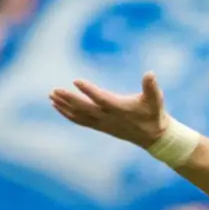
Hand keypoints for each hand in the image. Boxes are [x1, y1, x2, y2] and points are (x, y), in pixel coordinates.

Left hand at [49, 72, 170, 148]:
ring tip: (52, 96)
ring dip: (64, 106)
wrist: (152, 136)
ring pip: (79, 115)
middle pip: (84, 108)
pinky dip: (67, 114)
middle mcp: (108, 117)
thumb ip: (151, 86)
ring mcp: (102, 123)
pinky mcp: (99, 126)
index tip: (76, 81)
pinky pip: (79, 120)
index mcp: (120, 108)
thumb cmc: (154, 114)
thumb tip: (150, 73)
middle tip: (54, 90)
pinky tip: (57, 106)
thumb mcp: (156, 99)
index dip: (89, 90)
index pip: (101, 98)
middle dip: (69, 99)